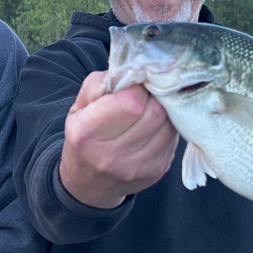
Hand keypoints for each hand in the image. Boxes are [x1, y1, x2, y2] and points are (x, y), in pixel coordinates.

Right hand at [58, 70, 179, 208]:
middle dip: (154, 95)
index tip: (135, 83)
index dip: (138, 86)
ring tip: (152, 105)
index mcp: (87, 134)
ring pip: (169, 125)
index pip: (131, 103)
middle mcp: (111, 156)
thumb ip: (100, 84)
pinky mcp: (157, 171)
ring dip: (165, 109)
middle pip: (155, 113)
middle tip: (147, 91)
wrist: (89, 183)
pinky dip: (168, 125)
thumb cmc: (84, 135)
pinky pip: (173, 138)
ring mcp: (137, 167)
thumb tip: (132, 70)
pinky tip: (155, 123)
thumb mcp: (78, 107)